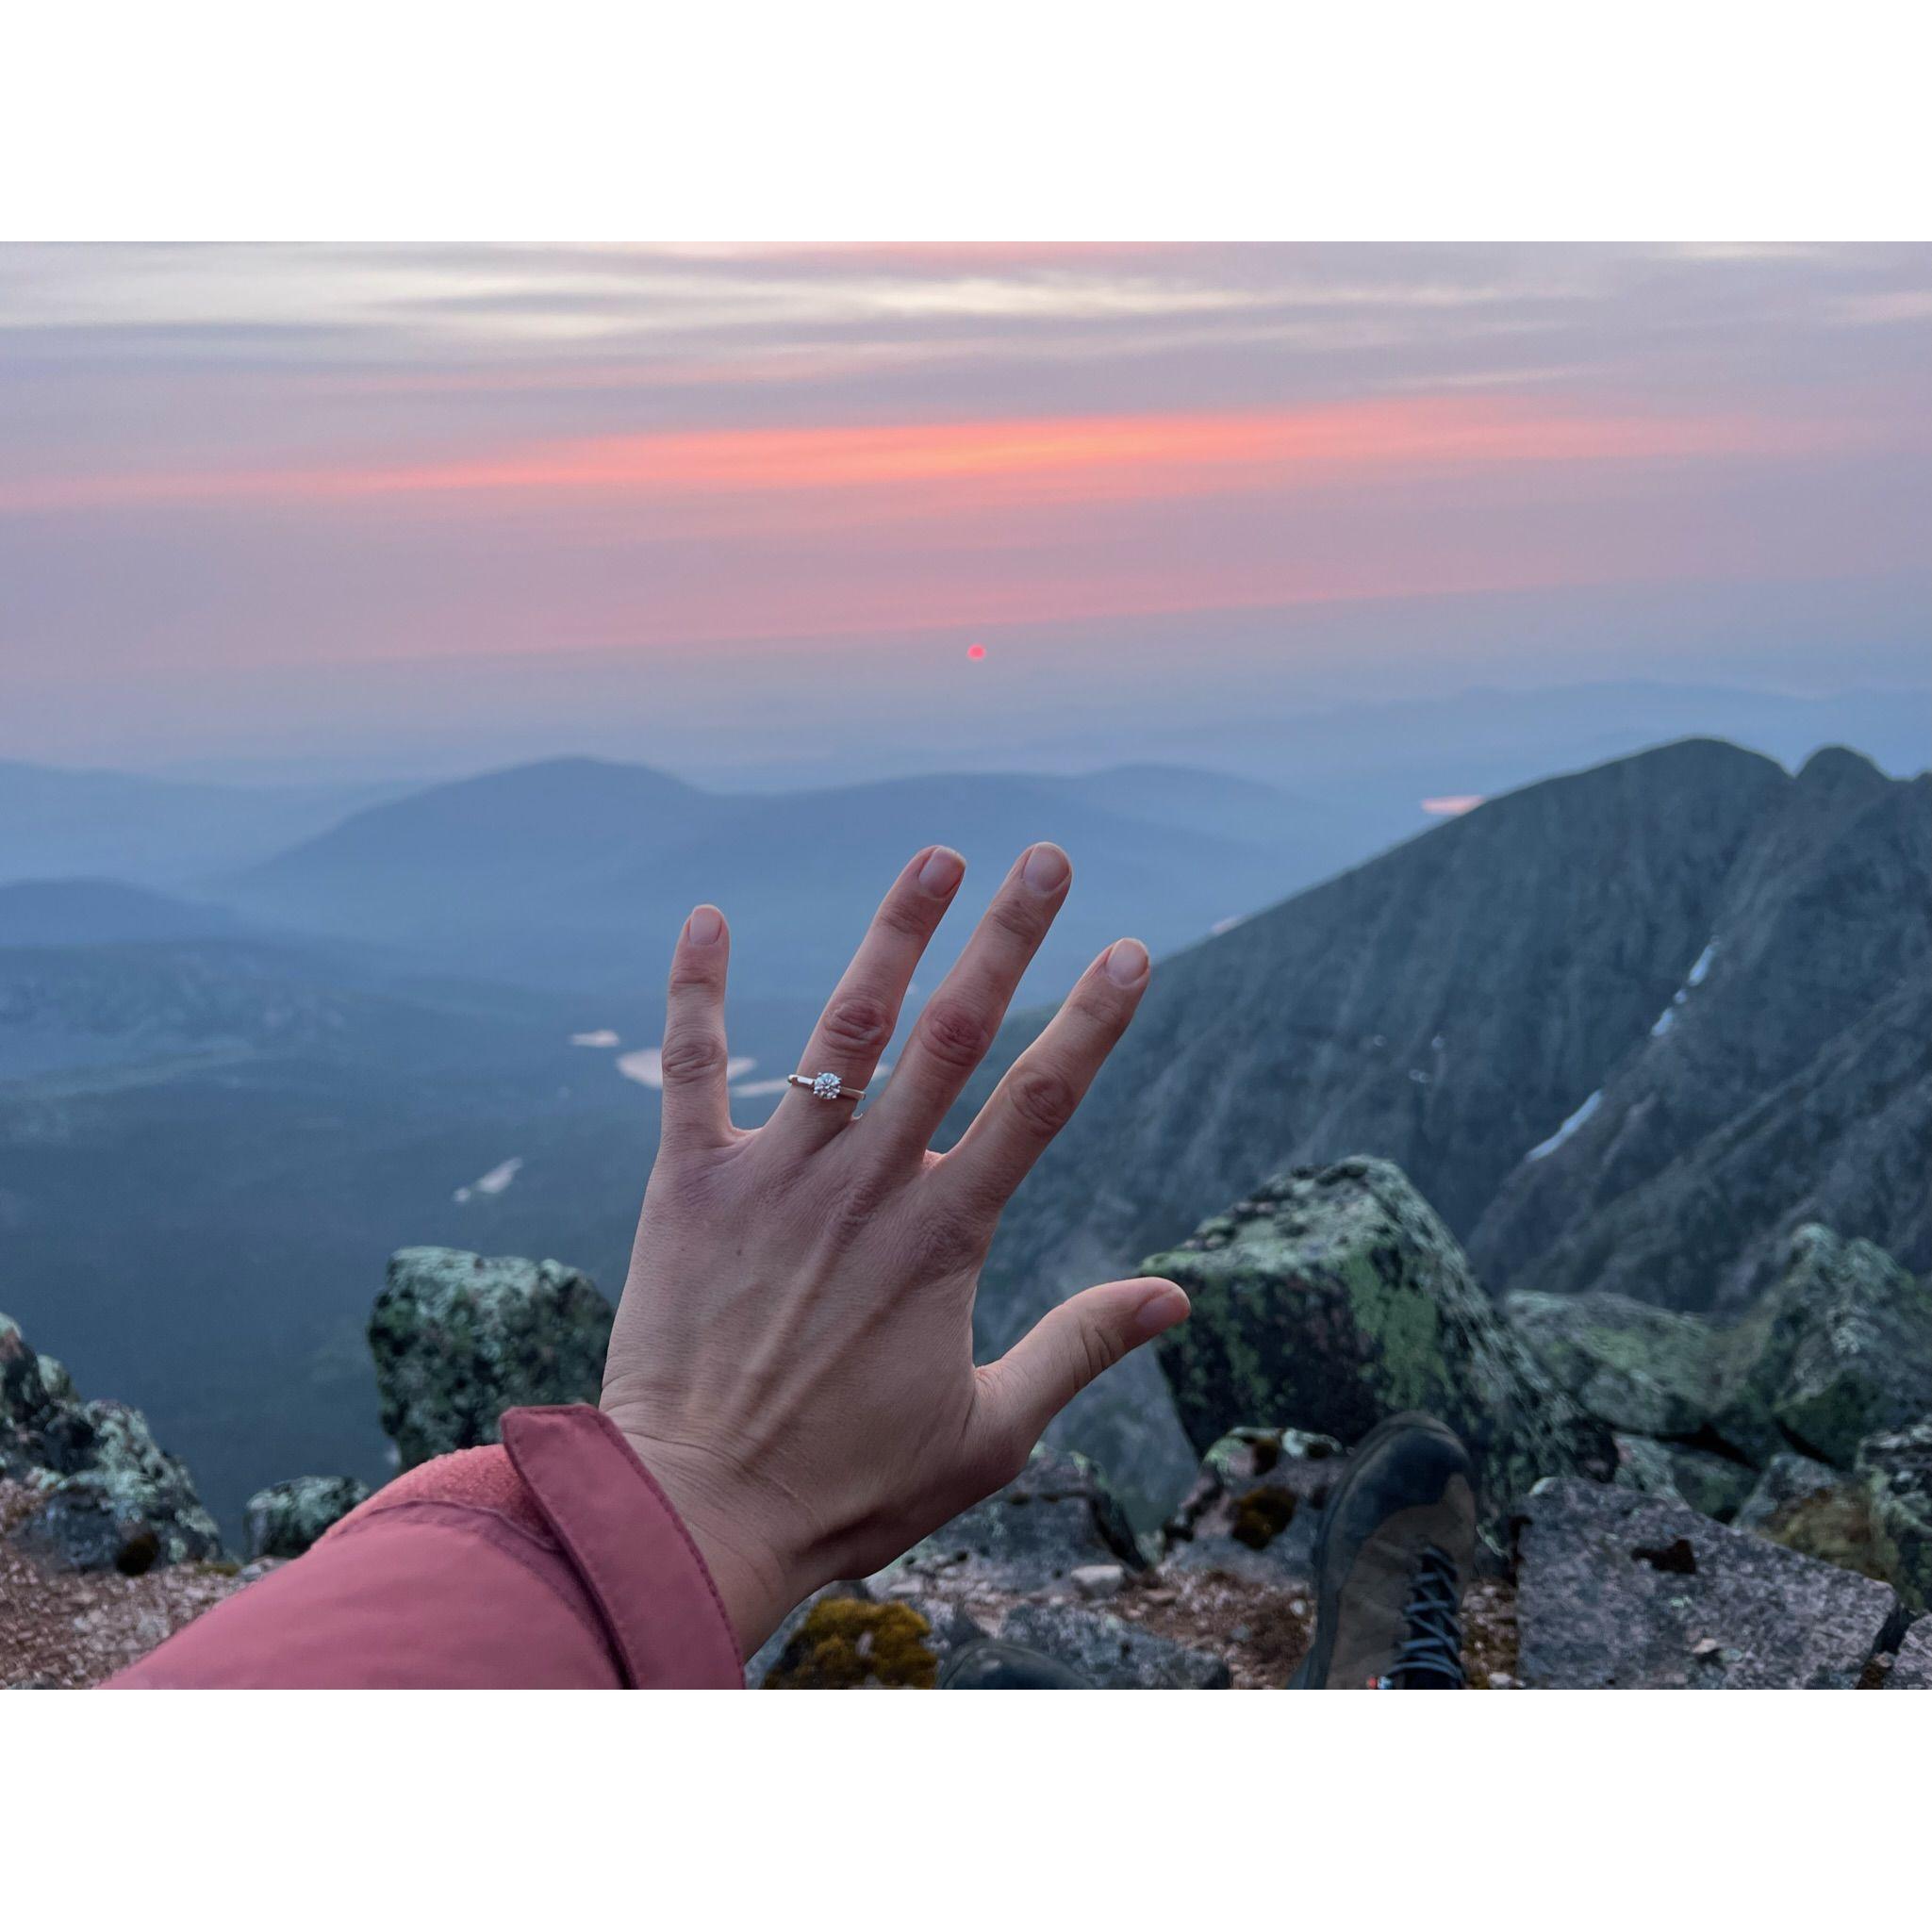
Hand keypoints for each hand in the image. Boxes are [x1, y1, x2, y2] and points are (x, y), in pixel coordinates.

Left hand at [600, 842, 1188, 1654]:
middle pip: (954, 1036)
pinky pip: (691, 1070)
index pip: (1040, 1103)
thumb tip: (1178, 1298)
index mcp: (945, 1237)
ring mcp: (777, 1176)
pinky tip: (703, 918)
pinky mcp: (690, 1186)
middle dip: (1007, 938)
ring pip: (845, 1031)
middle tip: (1047, 857)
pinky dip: (696, 992)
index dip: (1092, 1020)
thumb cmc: (848, 1489)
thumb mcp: (990, 1433)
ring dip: (894, 937)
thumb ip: (1078, 1347)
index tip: (1131, 948)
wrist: (696, 1517)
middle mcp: (868, 1185)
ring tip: (935, 857)